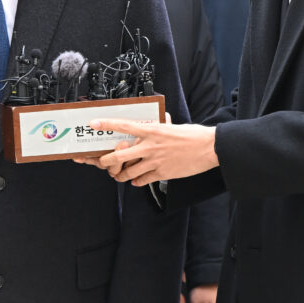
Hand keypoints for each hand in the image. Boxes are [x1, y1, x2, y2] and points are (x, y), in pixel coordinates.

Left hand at [76, 118, 218, 185]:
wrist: (209, 148)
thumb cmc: (192, 135)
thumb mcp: (172, 126)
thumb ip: (160, 125)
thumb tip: (158, 120)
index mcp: (152, 130)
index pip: (124, 126)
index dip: (107, 124)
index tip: (94, 123)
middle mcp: (150, 146)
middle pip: (119, 156)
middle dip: (106, 161)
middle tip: (102, 162)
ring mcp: (155, 161)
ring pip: (128, 172)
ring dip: (120, 175)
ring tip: (118, 175)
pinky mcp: (162, 173)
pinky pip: (142, 180)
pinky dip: (136, 182)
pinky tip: (135, 181)